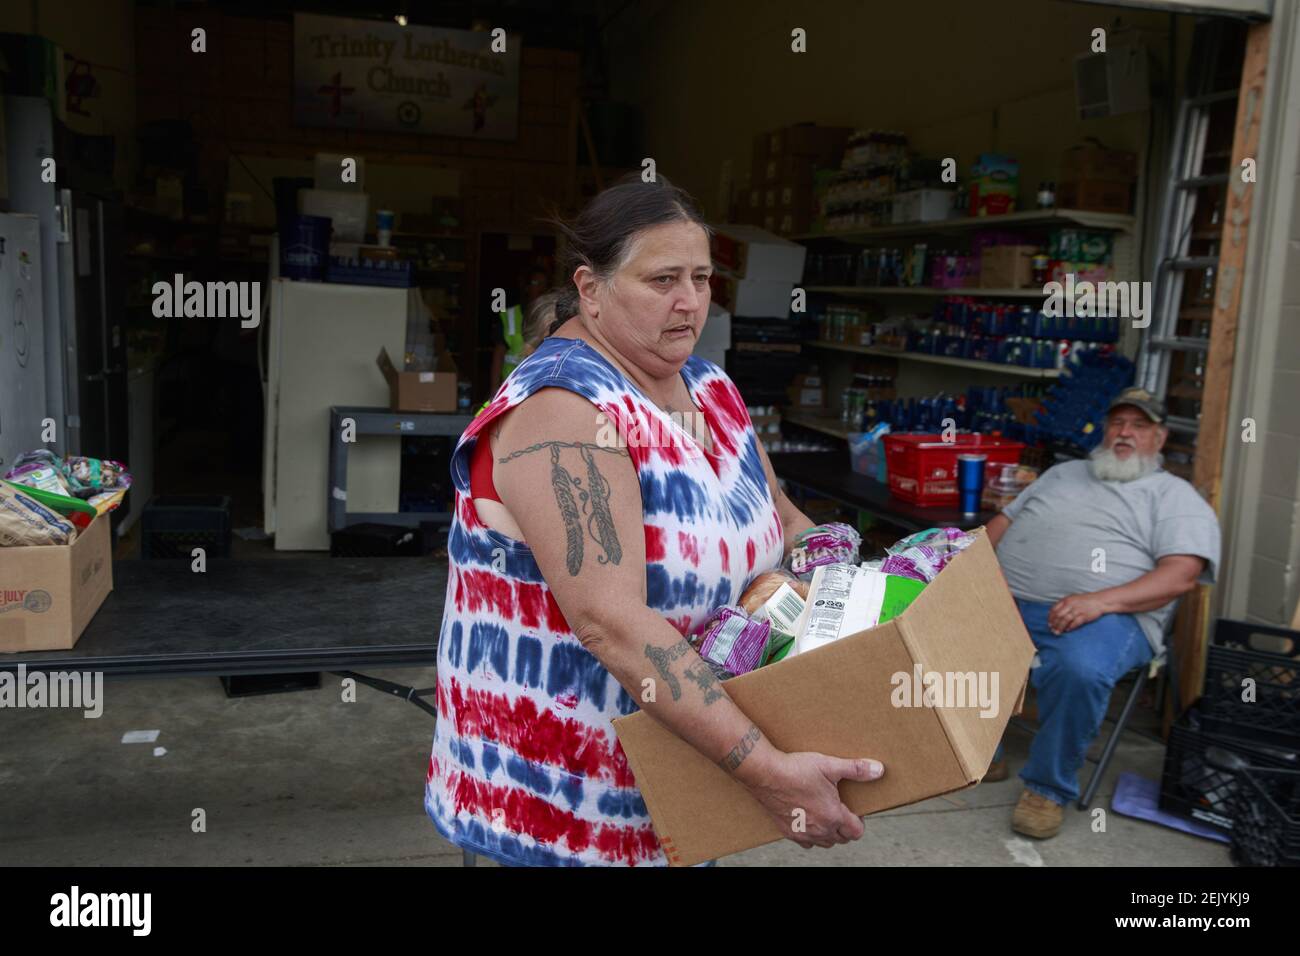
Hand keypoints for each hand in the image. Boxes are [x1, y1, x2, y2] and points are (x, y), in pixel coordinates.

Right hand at [743, 750, 883, 849]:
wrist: (766, 774)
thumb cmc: (797, 768)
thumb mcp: (829, 765)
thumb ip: (856, 769)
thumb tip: (879, 770)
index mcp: (833, 816)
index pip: (857, 832)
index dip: (860, 821)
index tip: (854, 808)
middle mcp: (820, 830)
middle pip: (842, 839)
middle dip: (846, 827)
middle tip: (840, 808)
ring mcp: (803, 833)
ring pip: (825, 842)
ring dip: (830, 833)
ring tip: (826, 814)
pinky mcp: (788, 832)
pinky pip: (806, 842)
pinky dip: (811, 835)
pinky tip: (808, 819)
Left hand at [1048, 592, 1109, 633]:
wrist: (1099, 601)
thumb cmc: (1085, 600)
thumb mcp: (1072, 599)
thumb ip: (1064, 604)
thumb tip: (1055, 613)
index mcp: (1066, 600)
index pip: (1054, 609)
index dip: (1050, 618)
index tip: (1049, 623)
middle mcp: (1071, 605)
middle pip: (1059, 616)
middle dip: (1054, 624)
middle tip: (1052, 630)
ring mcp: (1078, 610)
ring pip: (1065, 620)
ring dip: (1060, 627)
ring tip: (1057, 632)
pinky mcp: (1084, 616)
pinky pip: (1075, 623)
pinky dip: (1070, 627)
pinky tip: (1067, 630)